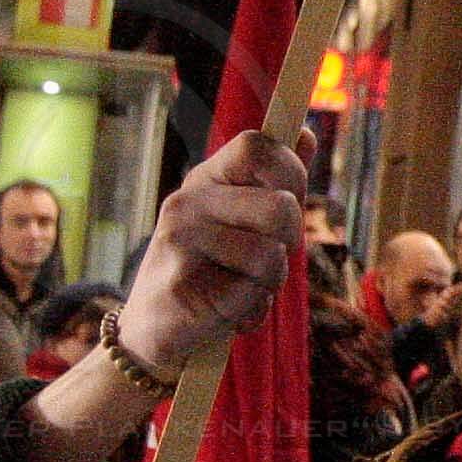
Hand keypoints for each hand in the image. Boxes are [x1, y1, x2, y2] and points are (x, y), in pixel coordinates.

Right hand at [117, 132, 311, 377]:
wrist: (156, 328)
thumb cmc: (214, 268)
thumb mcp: (245, 217)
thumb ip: (276, 178)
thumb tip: (306, 134)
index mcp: (207, 179)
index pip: (257, 146)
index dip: (289, 171)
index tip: (290, 198)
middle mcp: (188, 202)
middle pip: (281, 207)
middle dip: (288, 241)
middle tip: (261, 259)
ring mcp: (179, 242)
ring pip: (271, 256)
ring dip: (269, 282)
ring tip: (238, 286)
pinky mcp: (182, 286)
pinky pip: (253, 295)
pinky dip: (253, 311)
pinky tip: (225, 311)